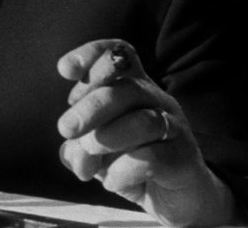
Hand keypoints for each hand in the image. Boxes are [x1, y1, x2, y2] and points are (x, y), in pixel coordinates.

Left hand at [57, 39, 237, 225]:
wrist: (173, 197)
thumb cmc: (127, 161)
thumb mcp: (93, 152)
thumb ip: (77, 148)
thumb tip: (73, 151)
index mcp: (132, 86)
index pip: (119, 53)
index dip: (92, 54)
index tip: (64, 70)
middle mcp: (156, 100)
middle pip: (126, 88)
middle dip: (90, 107)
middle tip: (66, 128)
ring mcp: (174, 128)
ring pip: (144, 121)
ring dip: (107, 137)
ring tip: (90, 153)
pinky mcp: (184, 159)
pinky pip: (154, 158)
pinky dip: (123, 170)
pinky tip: (111, 181)